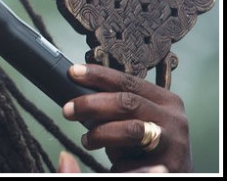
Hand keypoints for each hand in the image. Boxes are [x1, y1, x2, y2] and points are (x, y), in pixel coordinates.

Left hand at [61, 64, 191, 172]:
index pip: (128, 81)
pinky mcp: (170, 168)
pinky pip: (134, 163)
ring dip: (101, 134)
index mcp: (164, 100)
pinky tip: (114, 164)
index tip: (73, 72)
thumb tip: (80, 94)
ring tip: (87, 141)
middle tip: (68, 110)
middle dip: (92, 104)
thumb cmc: (149, 144)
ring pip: (131, 130)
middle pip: (127, 102)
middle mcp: (173, 119)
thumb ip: (117, 106)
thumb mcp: (139, 118)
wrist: (174, 175)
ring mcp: (174, 144)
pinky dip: (118, 163)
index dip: (98, 75)